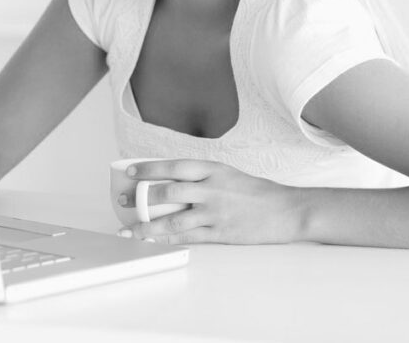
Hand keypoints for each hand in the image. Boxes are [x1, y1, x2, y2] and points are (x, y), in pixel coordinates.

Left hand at [118, 159, 303, 244]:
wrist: (287, 210)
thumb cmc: (256, 192)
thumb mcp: (228, 173)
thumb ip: (202, 176)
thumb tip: (168, 181)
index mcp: (214, 169)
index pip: (174, 166)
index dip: (149, 168)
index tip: (130, 171)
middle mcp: (212, 189)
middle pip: (169, 192)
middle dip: (141, 197)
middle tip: (122, 199)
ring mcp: (215, 212)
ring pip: (173, 219)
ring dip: (148, 225)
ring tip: (128, 229)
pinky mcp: (220, 233)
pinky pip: (187, 237)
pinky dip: (166, 240)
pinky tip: (152, 241)